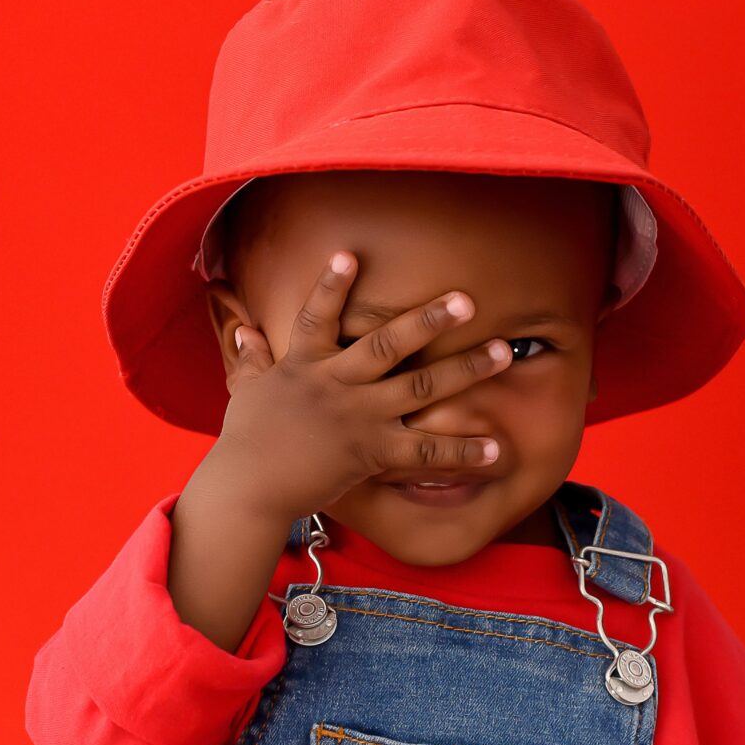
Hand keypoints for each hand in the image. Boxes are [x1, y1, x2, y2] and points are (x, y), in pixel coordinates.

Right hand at [212, 249, 511, 520]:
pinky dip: (461, 451)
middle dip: (429, 320)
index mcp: (305, 364)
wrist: (250, 490)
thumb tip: (241, 329)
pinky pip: (426, 451)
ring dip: (465, 369)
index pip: (318, 316)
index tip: (350, 254)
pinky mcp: (374, 452)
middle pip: (388, 344)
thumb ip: (251, 359)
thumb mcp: (246, 391)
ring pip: (421, 388)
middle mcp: (338, 384)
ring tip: (504, 353)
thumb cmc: (246, 441)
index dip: (332, 285)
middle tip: (467, 300)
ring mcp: (360, 417)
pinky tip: (495, 448)